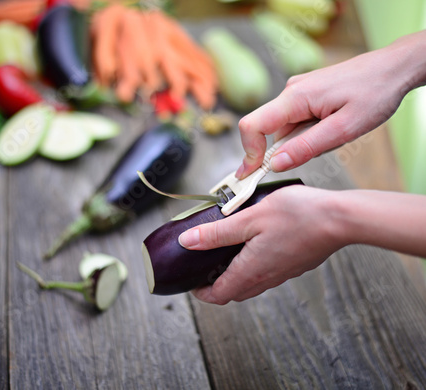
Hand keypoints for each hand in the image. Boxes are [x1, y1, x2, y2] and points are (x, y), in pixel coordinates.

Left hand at [178, 185, 346, 303]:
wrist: (340, 219)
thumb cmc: (297, 215)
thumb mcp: (249, 219)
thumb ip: (217, 233)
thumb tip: (188, 241)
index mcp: (251, 270)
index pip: (219, 296)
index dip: (201, 293)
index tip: (192, 282)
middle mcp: (267, 278)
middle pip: (234, 293)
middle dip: (216, 285)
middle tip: (205, 266)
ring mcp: (283, 273)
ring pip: (252, 284)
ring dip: (235, 276)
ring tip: (226, 253)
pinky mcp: (295, 265)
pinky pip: (268, 274)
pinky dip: (254, 267)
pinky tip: (254, 244)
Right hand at [236, 31, 425, 178]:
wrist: (394, 67)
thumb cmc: (375, 93)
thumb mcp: (343, 129)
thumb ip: (306, 148)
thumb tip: (274, 164)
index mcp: (295, 98)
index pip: (252, 126)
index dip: (248, 152)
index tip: (252, 174)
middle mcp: (291, 92)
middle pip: (268, 130)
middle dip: (287, 149)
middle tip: (323, 148)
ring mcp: (298, 91)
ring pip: (285, 128)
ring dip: (303, 140)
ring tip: (337, 133)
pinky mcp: (306, 94)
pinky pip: (296, 120)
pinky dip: (309, 131)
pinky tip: (333, 126)